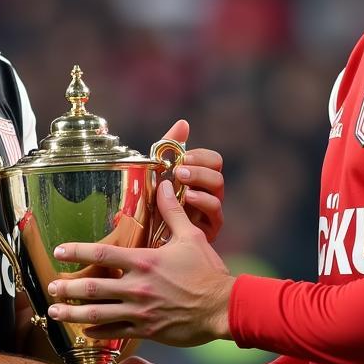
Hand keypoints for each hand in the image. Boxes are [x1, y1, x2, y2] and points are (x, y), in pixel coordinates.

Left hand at [48, 180, 234, 345]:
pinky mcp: (148, 330)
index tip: (59, 250)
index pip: (102, 254)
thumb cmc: (208, 271)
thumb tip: (165, 184)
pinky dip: (97, 332)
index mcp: (144, 261)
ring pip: (98, 314)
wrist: (224, 307)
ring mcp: (141, 311)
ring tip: (53, 312)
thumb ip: (173, 212)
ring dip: (72, 313)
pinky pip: (116, 332)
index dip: (77, 251)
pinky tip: (84, 332)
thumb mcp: (191, 236)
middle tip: (49, 287)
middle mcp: (138, 287)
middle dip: (67, 288)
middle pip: (93, 288)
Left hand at [159, 120, 223, 244]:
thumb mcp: (157, 174)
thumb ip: (169, 147)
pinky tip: (188, 198)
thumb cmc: (154, 206)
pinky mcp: (209, 230)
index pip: (213, 160)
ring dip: (200, 181)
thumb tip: (184, 123)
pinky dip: (203, 202)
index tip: (182, 157)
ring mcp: (211, 212)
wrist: (145, 240)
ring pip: (218, 190)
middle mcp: (208, 193)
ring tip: (182, 180)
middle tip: (180, 169)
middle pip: (217, 173)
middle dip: (199, 169)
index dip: (201, 156)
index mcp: (199, 179)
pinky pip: (215, 213)